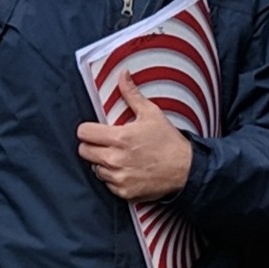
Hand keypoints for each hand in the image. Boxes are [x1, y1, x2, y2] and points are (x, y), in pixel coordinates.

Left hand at [75, 74, 194, 200]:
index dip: (87, 130)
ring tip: (118, 157)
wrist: (185, 169)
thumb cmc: (168, 141)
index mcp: (119, 138)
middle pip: (84, 152)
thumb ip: (131, 94)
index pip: (83, 133)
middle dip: (92, 146)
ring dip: (102, 163)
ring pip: (94, 169)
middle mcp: (115, 159)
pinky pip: (107, 185)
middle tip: (105, 144)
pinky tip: (126, 170)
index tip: (94, 130)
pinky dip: (113, 178)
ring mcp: (119, 178)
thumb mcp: (151, 113)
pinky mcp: (124, 192)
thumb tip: (122, 75)